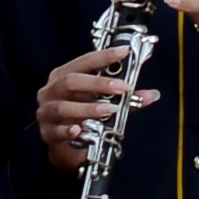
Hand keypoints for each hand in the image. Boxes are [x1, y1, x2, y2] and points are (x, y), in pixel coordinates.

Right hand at [35, 41, 147, 170]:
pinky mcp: (48, 133)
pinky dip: (69, 130)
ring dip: (88, 108)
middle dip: (97, 83)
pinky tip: (80, 130)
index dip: (103, 56)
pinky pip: (58, 131)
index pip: (82, 62)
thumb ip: (124, 99)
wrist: (64, 146)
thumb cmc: (81, 117)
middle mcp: (52, 92)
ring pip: (63, 107)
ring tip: (109, 110)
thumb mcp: (101, 103)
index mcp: (63, 76)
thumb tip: (151, 95)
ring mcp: (47, 113)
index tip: (124, 52)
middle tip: (121, 87)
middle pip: (70, 81)